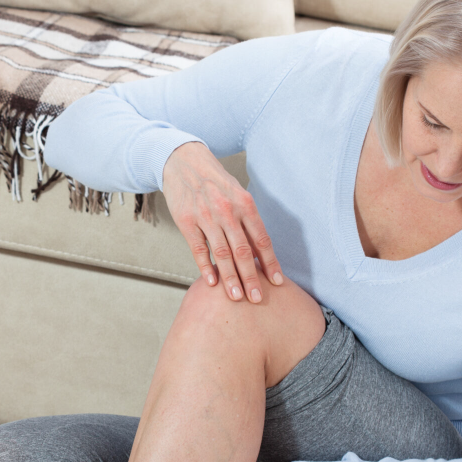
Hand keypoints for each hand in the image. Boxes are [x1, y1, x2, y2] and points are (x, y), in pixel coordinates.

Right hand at [162, 142, 284, 302]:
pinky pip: (199, 249)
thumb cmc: (215, 182)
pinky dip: (206, 267)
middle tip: (257, 299)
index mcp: (245, 204)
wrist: (184, 162)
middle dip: (252, 277)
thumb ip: (248, 221)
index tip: (277, 282)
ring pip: (222, 253)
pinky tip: (211, 283)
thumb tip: (260, 251)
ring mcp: (206, 217)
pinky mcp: (187, 222)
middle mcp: (227, 211)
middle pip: (243, 251)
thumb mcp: (237, 193)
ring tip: (236, 297)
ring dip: (230, 278)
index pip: (261, 239)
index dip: (271, 262)